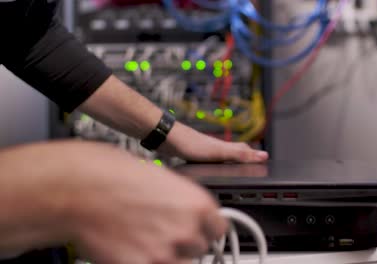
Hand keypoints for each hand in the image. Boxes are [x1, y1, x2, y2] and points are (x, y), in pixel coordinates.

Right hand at [61, 142, 227, 263]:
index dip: (205, 229)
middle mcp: (187, 230)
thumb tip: (186, 213)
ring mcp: (166, 252)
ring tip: (144, 240)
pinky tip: (131, 249)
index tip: (197, 229)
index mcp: (197, 204)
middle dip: (183, 242)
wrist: (80, 189)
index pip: (219, 228)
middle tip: (161, 232)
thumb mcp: (162, 179)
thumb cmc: (113, 176)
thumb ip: (181, 202)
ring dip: (167, 256)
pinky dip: (146, 262)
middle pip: (199, 248)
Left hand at [159, 122, 268, 162]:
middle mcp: (215, 148)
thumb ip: (240, 154)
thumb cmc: (190, 144)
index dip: (254, 155)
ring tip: (234, 169)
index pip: (244, 150)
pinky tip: (208, 170)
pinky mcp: (192, 156)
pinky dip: (213, 166)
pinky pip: (208, 162)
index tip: (265, 160)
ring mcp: (204, 152)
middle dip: (243, 157)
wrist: (166, 138)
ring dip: (228, 163)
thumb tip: (263, 155)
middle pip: (233, 152)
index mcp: (224, 148)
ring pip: (221, 158)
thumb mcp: (219, 152)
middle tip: (252, 162)